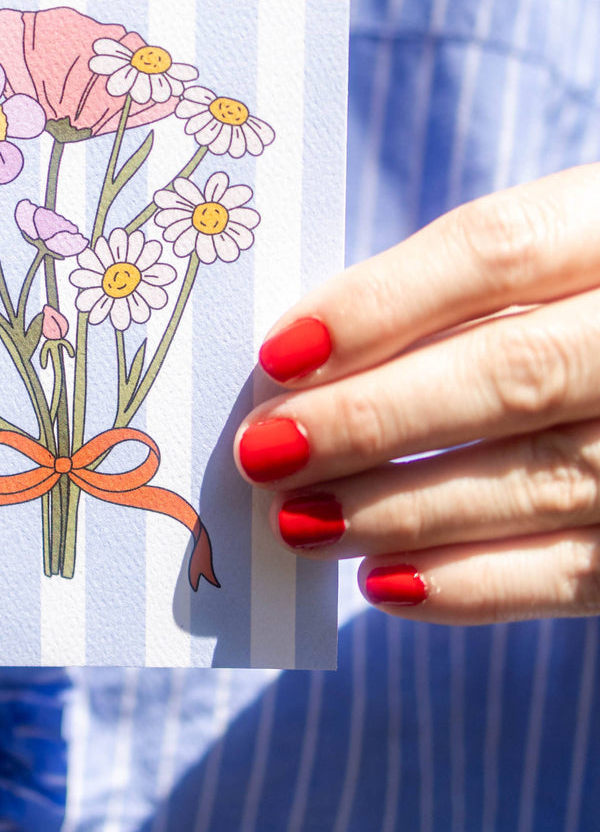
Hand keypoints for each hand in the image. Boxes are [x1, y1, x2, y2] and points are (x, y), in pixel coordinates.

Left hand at [235, 164, 599, 623]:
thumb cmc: (583, 298)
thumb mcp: (555, 246)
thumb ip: (460, 288)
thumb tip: (306, 358)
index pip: (501, 248)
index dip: (382, 302)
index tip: (279, 353)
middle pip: (515, 372)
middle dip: (372, 417)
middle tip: (264, 450)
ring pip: (541, 477)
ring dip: (401, 508)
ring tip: (299, 521)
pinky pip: (584, 570)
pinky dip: (476, 584)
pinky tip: (383, 582)